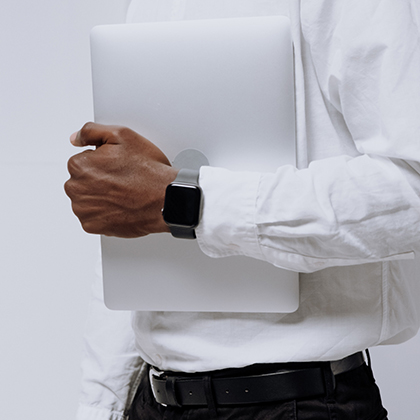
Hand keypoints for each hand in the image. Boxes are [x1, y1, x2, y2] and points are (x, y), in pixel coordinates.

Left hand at [64, 122, 177, 236]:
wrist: (165, 200)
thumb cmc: (148, 171)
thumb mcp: (122, 135)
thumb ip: (91, 132)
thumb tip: (75, 138)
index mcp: (79, 165)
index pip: (83, 161)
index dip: (103, 162)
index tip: (118, 166)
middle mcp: (76, 188)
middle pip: (82, 181)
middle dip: (99, 180)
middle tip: (123, 180)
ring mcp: (84, 210)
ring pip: (87, 200)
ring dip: (101, 197)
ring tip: (124, 194)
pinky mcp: (93, 226)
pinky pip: (93, 218)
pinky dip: (105, 214)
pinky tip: (121, 206)